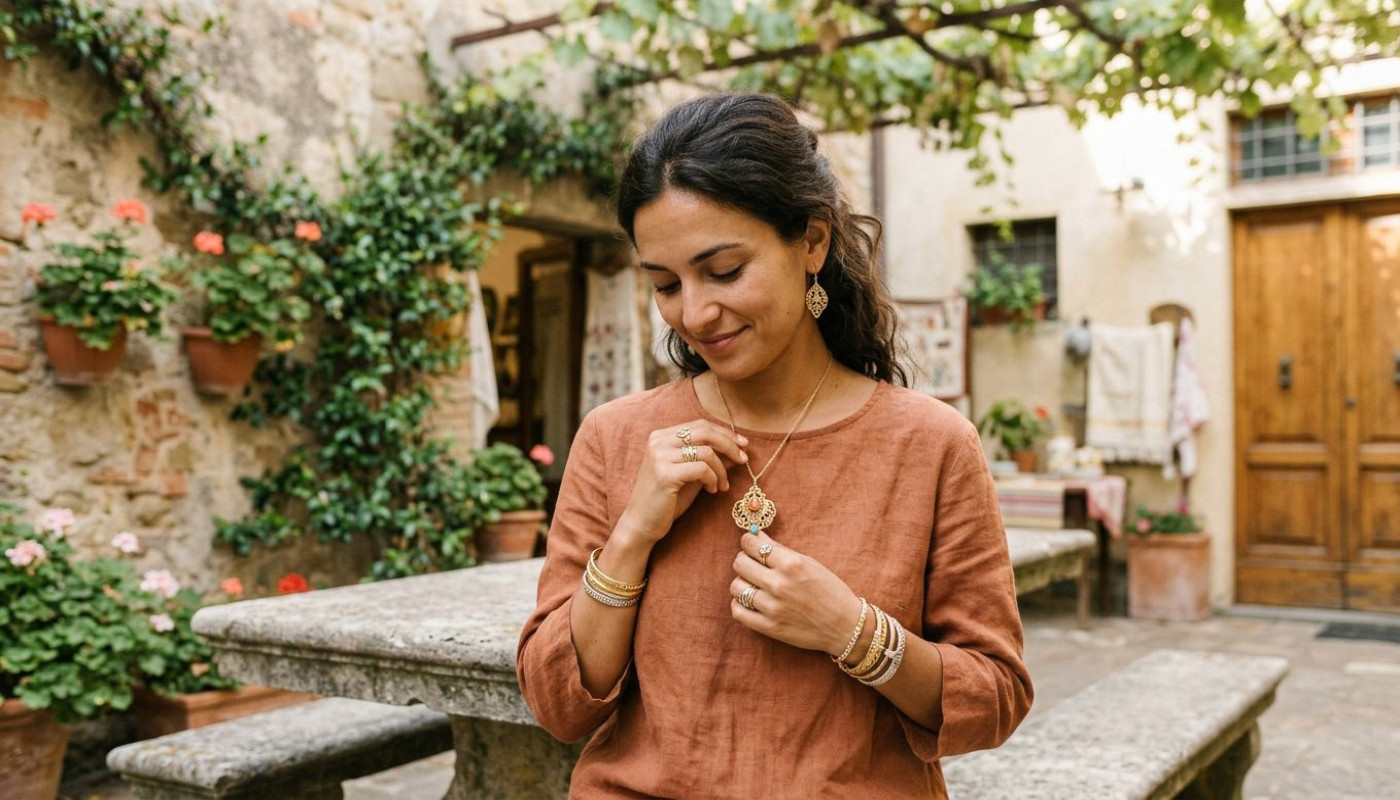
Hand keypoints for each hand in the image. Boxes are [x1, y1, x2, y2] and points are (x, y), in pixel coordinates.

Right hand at [617, 420, 748, 546]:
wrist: (642, 524)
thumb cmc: (667, 500)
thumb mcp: (692, 475)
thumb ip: (711, 460)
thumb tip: (738, 449)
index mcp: (661, 437)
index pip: (700, 425)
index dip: (724, 433)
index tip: (743, 445)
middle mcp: (658, 441)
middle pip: (705, 432)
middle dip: (730, 445)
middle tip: (743, 460)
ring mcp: (659, 456)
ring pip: (706, 451)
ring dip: (722, 470)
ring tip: (723, 486)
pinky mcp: (664, 473)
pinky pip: (702, 469)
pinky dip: (713, 479)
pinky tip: (712, 491)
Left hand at [729, 531, 860, 655]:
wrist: (845, 626)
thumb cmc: (831, 591)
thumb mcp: (810, 563)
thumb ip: (780, 550)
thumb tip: (756, 536)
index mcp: (791, 564)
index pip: (751, 544)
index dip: (748, 542)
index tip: (751, 544)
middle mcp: (779, 584)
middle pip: (740, 564)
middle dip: (745, 560)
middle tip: (754, 564)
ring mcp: (772, 607)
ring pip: (736, 587)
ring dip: (743, 583)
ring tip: (754, 585)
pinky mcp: (769, 627)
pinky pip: (738, 611)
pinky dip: (740, 604)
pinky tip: (751, 601)